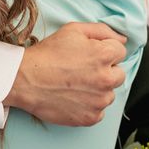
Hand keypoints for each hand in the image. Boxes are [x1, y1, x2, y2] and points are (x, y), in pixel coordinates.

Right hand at [4, 22, 126, 125]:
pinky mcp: (90, 117)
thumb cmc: (47, 53)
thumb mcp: (72, 30)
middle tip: (82, 70)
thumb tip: (123, 40)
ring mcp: (99, 101)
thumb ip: (102, 31)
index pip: (121, 52)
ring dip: (98, 90)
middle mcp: (106, 79)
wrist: (25, 79)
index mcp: (103, 55)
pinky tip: (73, 97)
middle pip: (119, 74)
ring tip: (75, 84)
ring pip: (109, 94)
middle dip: (105, 70)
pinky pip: (99, 111)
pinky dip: (89, 106)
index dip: (104, 51)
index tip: (89, 55)